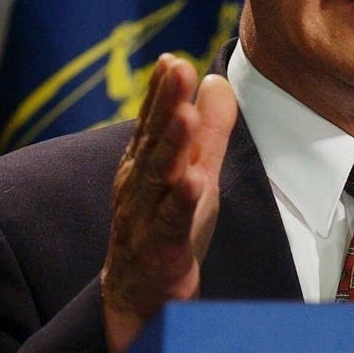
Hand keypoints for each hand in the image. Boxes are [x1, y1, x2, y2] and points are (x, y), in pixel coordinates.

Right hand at [100, 52, 236, 352]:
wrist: (137, 293)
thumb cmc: (166, 222)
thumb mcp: (195, 170)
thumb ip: (208, 129)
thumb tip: (217, 80)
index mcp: (145, 161)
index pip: (153, 120)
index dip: (161, 90)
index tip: (173, 59)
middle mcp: (140, 183)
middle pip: (155, 139)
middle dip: (166, 103)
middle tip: (178, 70)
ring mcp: (146, 216)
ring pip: (160, 176)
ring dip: (172, 144)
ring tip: (185, 114)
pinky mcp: (161, 249)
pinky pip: (172, 223)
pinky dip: (181, 201)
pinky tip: (193, 180)